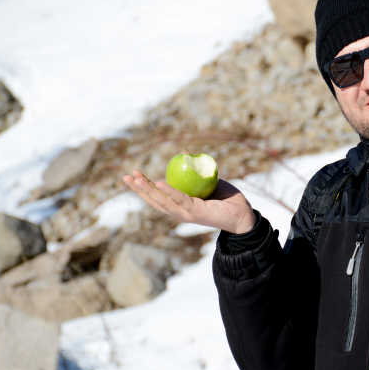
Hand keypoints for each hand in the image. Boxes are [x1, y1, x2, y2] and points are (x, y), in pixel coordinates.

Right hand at [121, 170, 255, 233]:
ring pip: (162, 201)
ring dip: (147, 189)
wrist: (242, 214)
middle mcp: (179, 212)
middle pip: (154, 200)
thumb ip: (194, 170)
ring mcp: (186, 214)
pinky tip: (159, 183)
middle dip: (138, 188)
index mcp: (179, 206)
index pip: (156, 197)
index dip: (143, 187)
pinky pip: (180, 199)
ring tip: (136, 178)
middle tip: (126, 176)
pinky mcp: (196, 213)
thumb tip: (183, 154)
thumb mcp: (206, 180)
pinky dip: (170, 191)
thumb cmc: (225, 198)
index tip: (132, 175)